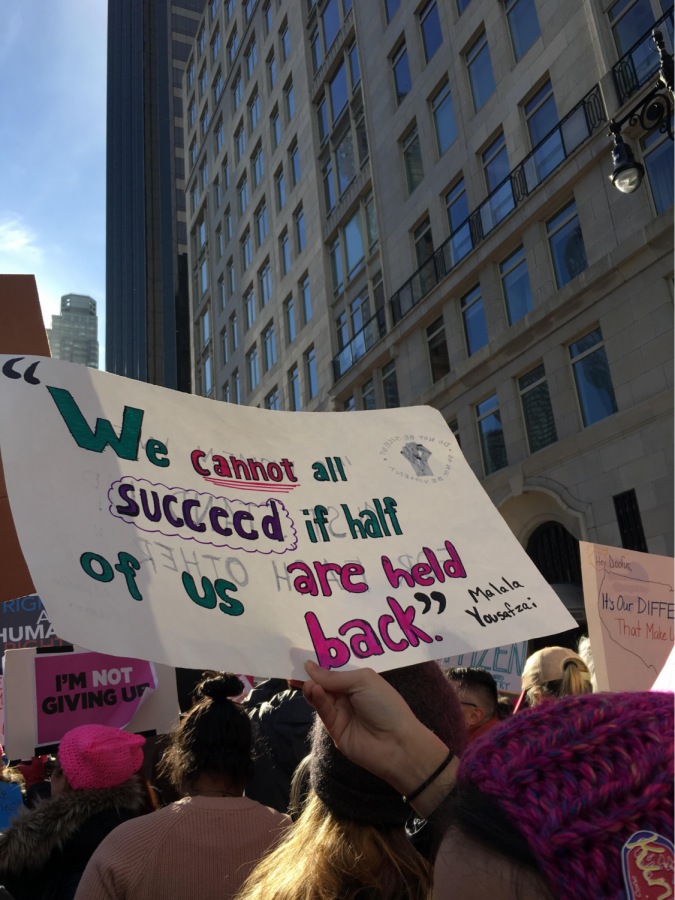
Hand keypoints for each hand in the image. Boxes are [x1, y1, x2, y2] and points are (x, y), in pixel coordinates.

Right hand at [300, 660, 451, 813]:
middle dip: (310, 675)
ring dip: (313, 687)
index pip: (334, 670)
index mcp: (358, 681)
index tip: (301, 655)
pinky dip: (318, 700)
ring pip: (320, 697)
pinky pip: (323, 711)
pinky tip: (314, 690)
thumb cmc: (385, 705)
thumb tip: (309, 665)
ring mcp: (341, 712)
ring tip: (308, 683)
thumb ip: (335, 676)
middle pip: (324, 683)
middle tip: (292, 666)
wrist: (397, 744)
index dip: (319, 664)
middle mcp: (348, 695)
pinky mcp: (334, 729)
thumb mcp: (363, 681)